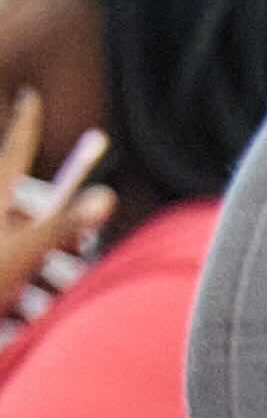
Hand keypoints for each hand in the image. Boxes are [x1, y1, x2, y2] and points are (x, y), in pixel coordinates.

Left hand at [0, 131, 100, 316]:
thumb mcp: (23, 253)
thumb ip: (64, 224)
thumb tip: (105, 195)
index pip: (16, 152)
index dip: (27, 124)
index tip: (29, 96)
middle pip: (27, 209)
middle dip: (57, 233)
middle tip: (81, 251)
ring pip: (19, 249)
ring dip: (40, 277)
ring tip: (41, 305)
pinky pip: (7, 279)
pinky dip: (18, 299)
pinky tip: (17, 321)